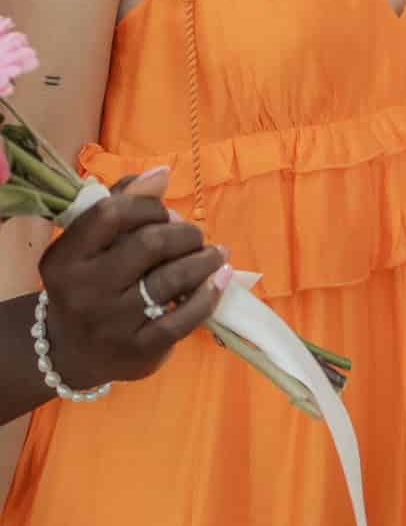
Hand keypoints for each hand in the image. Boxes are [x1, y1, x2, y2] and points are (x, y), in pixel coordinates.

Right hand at [37, 167, 227, 392]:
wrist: (70, 352)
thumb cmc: (88, 282)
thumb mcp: (89, 244)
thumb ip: (121, 202)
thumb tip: (161, 174)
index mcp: (65, 258)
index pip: (112, 214)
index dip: (147, 205)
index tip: (163, 213)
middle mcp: (84, 291)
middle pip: (150, 244)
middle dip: (183, 233)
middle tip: (193, 236)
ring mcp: (111, 323)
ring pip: (172, 279)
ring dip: (203, 259)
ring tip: (215, 254)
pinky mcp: (138, 350)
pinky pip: (184, 318)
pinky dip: (209, 294)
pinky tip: (220, 278)